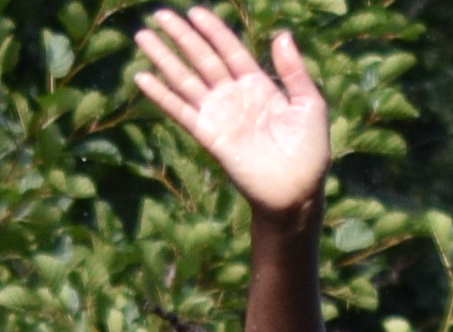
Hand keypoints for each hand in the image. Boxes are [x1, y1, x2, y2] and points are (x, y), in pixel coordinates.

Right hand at [129, 9, 331, 217]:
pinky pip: (181, 111)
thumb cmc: (309, 152)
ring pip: (186, 80)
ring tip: (142, 37)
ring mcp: (219, 116)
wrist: (297, 192)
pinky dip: (161, 95)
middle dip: (181, 36)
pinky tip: (143, 78)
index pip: (229, 50)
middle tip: (159, 15)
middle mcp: (234, 97)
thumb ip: (294, 71)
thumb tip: (281, 34)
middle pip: (202, 59)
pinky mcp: (209, 136)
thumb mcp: (309, 104)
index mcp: (258, 85)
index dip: (212, 31)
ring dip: (164, 58)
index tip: (194, 12)